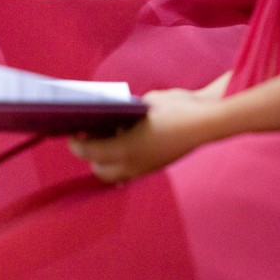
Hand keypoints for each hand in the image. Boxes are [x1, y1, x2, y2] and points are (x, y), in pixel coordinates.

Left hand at [69, 87, 219, 182]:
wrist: (208, 121)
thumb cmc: (175, 109)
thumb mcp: (145, 105)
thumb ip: (125, 114)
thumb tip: (113, 118)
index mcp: (125, 149)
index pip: (90, 152)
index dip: (77, 144)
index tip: (71, 135)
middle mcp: (133, 164)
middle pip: (100, 170)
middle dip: (91, 156)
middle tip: (87, 138)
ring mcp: (146, 169)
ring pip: (116, 174)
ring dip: (107, 160)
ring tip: (105, 140)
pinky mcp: (157, 167)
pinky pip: (131, 170)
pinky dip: (123, 161)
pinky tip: (126, 143)